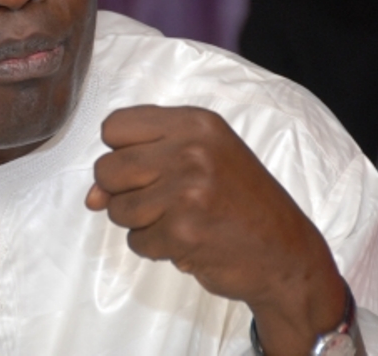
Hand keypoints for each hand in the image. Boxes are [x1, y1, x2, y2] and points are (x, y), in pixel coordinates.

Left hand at [86, 106, 344, 355]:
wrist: (286, 255)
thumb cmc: (239, 203)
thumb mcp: (199, 162)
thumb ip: (140, 164)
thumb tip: (91, 197)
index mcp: (195, 122)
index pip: (114, 126)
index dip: (120, 151)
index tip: (147, 167)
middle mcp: (191, 149)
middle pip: (106, 167)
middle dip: (122, 192)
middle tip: (161, 200)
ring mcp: (187, 190)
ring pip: (117, 208)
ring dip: (141, 223)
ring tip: (179, 220)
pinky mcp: (183, 231)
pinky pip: (136, 241)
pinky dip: (156, 248)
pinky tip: (188, 241)